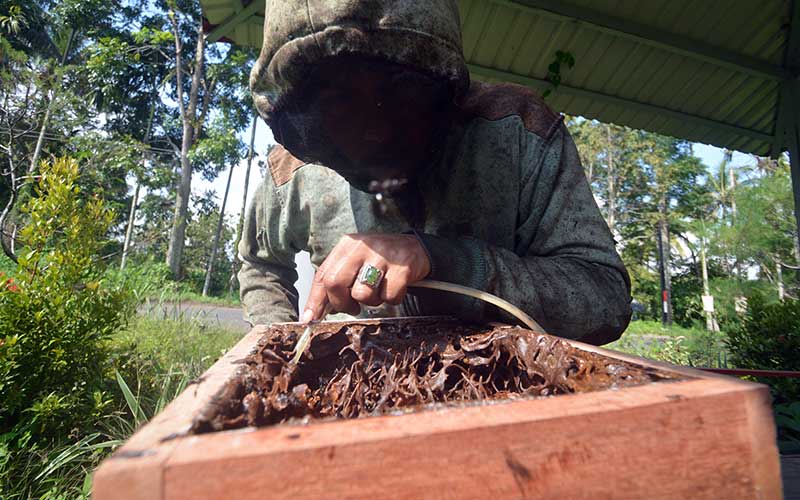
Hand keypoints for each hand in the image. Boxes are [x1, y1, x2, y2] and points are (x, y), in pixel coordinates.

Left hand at [301, 233, 430, 321]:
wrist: (416, 248)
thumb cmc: (380, 260)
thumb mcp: (355, 263)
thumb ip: (336, 283)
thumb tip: (314, 314)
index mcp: (346, 246)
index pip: (322, 275)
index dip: (314, 301)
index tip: (309, 319)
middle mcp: (361, 247)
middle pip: (335, 283)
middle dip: (342, 303)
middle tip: (353, 307)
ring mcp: (382, 256)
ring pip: (362, 294)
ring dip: (371, 301)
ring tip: (378, 291)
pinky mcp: (402, 267)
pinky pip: (388, 297)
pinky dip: (392, 299)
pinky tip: (394, 287)